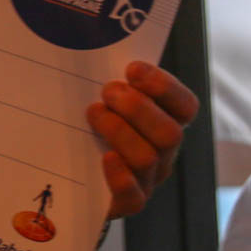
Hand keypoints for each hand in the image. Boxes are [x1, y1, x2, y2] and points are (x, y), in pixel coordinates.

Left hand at [89, 61, 198, 218]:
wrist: (65, 176)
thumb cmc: (85, 127)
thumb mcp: (100, 101)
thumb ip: (109, 83)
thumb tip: (89, 47)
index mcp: (163, 123)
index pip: (185, 106)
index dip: (165, 87)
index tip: (133, 69)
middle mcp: (162, 153)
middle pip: (170, 133)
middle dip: (139, 108)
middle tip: (108, 91)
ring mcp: (146, 180)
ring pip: (148, 158)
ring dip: (120, 131)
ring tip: (93, 114)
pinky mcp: (124, 204)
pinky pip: (133, 196)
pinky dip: (120, 176)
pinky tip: (105, 157)